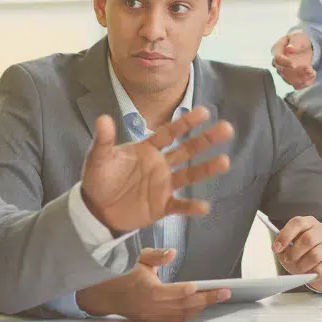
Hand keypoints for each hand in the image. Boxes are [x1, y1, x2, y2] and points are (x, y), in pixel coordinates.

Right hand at [76, 248, 230, 321]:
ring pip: (183, 316)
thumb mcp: (140, 258)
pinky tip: (202, 307)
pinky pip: (177, 321)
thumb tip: (172, 253)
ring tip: (219, 298)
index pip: (172, 292)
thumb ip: (157, 256)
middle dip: (207, 299)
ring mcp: (154, 318)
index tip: (200, 287)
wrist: (107, 296)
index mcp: (148, 291)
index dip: (187, 291)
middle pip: (184, 306)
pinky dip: (191, 315)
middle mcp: (152, 308)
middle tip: (225, 293)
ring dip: (202, 308)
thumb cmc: (125, 274)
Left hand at [80, 106, 231, 231]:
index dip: (186, 122)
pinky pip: (179, 205)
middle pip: (187, 150)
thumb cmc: (99, 179)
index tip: (204, 112)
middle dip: (206, 140)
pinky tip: (204, 206)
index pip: (170, 133)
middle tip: (227, 129)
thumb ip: (103, 140)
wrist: (95, 209)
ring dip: (206, 168)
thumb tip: (102, 118)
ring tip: (225, 161)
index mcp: (148, 149)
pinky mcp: (161, 206)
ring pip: (189, 175)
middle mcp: (160, 164)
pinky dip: (191, 207)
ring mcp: (163, 185)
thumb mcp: (98, 158)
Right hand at [271, 31, 315, 89]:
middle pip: (282, 72)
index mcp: (277, 50)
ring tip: (312, 72)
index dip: (284, 63)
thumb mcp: (299, 37)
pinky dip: (305, 83)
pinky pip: (297, 85)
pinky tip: (312, 76)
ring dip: (302, 78)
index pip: (277, 58)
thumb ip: (295, 43)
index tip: (293, 64)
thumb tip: (289, 49)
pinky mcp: (293, 79)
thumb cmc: (299, 40)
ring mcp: (285, 72)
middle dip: (296, 72)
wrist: (306, 47)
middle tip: (308, 68)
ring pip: (289, 80)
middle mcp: (279, 63)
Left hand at [273, 216, 321, 291]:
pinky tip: (308, 273)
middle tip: (287, 260)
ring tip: (297, 269)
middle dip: (293, 252)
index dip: (285, 235)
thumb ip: (284, 246)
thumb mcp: (293, 246)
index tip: (276, 247)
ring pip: (314, 255)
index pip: (298, 222)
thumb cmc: (307, 253)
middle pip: (308, 239)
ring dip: (301, 265)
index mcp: (310, 223)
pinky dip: (310, 273)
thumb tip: (279, 249)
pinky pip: (321, 269)